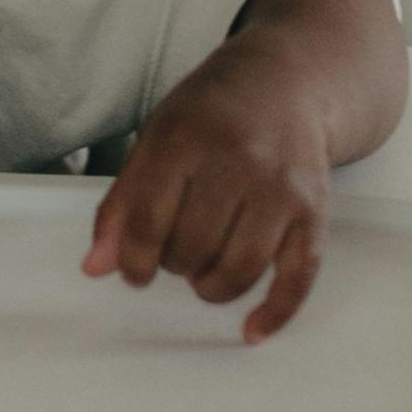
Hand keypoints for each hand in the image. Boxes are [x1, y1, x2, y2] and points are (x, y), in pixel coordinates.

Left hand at [82, 30, 338, 342]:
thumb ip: (124, 203)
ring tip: (203, 272)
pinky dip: (275, 312)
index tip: (134, 270)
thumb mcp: (156, 139)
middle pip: (193, 248)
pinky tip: (252, 330)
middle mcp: (238, 161)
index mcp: (186, 138)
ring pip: (240, 269)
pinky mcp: (314, 211)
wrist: (286, 81)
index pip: (149, 219)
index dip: (134, 259)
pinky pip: (298, 276)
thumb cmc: (211, 114)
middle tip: (176, 252)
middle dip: (175, 264)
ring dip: (212, 287)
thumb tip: (97, 267)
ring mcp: (281, 187)